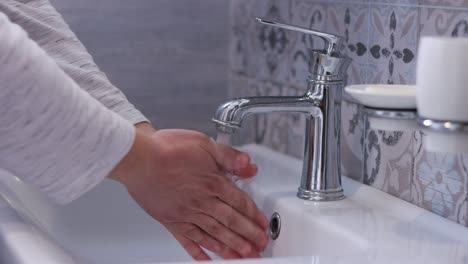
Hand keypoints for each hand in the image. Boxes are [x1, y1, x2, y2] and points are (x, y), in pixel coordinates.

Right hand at [111, 129, 268, 259]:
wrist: (138, 159)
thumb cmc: (167, 149)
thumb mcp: (204, 144)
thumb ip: (229, 156)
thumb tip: (249, 166)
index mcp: (213, 182)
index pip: (240, 203)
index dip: (254, 216)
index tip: (263, 226)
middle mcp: (202, 202)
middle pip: (231, 222)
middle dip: (248, 236)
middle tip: (260, 246)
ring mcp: (187, 214)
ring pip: (214, 235)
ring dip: (231, 247)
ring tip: (243, 257)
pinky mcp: (171, 221)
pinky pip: (188, 241)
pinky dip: (199, 252)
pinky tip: (207, 260)